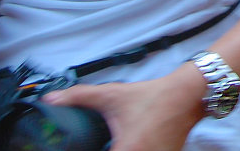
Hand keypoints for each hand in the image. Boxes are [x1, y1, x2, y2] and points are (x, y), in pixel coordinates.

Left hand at [42, 66, 205, 150]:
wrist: (186, 95)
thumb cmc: (153, 97)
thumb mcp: (112, 95)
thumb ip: (79, 96)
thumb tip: (53, 99)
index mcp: (127, 150)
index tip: (86, 147)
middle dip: (105, 150)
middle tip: (105, 143)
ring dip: (122, 150)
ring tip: (120, 141)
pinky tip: (132, 143)